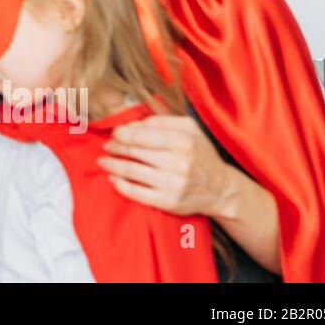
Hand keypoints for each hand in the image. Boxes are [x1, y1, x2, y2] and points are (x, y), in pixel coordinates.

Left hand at [97, 114, 234, 217]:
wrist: (222, 189)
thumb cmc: (201, 155)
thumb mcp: (190, 129)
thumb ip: (162, 121)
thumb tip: (133, 124)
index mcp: (184, 141)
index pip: (142, 135)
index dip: (122, 133)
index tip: (115, 133)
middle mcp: (179, 163)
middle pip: (135, 152)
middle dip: (115, 148)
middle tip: (106, 146)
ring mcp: (174, 184)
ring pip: (132, 172)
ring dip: (112, 165)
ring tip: (103, 161)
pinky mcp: (169, 202)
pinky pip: (138, 193)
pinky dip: (121, 185)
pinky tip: (112, 179)